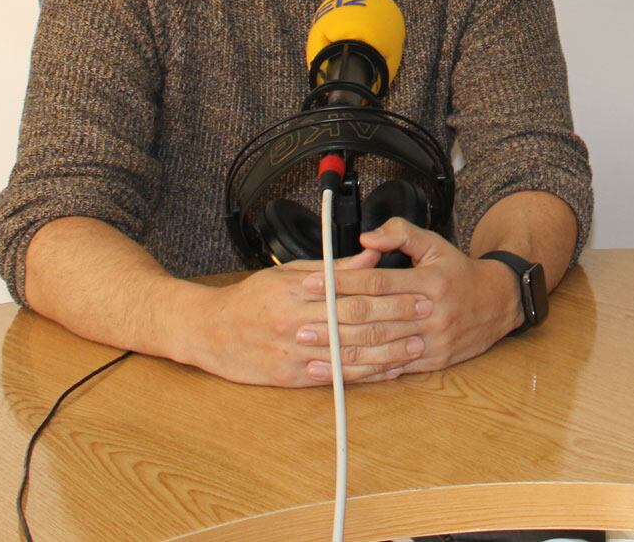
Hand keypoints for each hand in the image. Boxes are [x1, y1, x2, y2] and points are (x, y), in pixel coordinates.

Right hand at [182, 247, 429, 387]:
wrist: (208, 331)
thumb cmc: (251, 298)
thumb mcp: (289, 273)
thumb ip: (333, 267)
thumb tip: (372, 255)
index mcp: (297, 290)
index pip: (350, 290)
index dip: (387, 291)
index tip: (416, 289)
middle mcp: (295, 321)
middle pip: (354, 320)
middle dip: (394, 317)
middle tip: (425, 315)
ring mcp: (293, 352)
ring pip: (348, 352)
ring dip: (385, 351)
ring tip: (415, 346)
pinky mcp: (290, 377)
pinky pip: (333, 377)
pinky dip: (363, 374)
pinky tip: (386, 371)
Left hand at [296, 217, 521, 381]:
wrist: (498, 303)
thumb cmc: (459, 272)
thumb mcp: (435, 244)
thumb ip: (401, 234)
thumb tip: (366, 238)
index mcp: (429, 282)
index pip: (377, 282)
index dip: (342, 283)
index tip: (312, 283)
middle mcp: (430, 314)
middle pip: (374, 319)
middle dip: (334, 322)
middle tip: (300, 324)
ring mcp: (431, 342)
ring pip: (380, 350)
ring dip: (342, 353)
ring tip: (310, 353)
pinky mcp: (431, 362)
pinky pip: (392, 369)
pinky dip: (363, 373)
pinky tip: (339, 373)